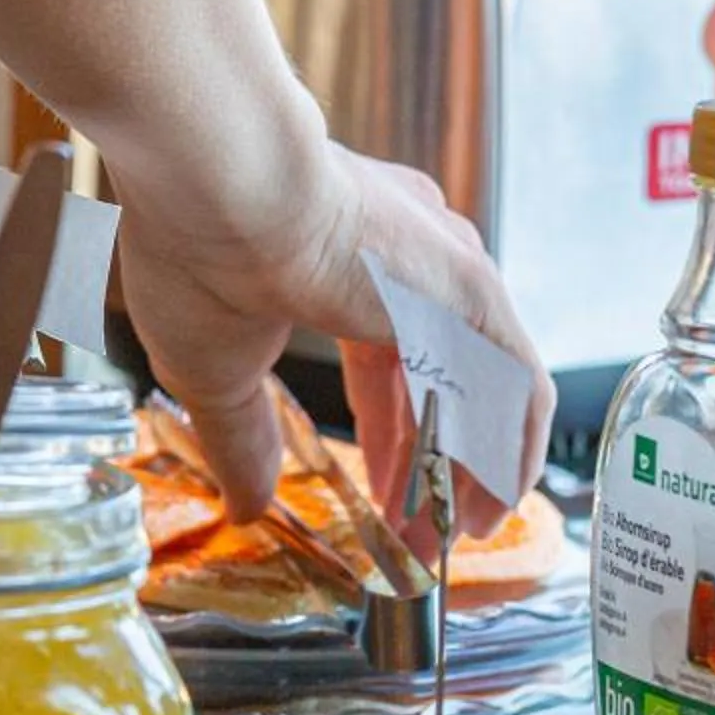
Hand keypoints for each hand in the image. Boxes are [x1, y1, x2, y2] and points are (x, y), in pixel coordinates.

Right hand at [112, 143, 553, 539]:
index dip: (384, 433)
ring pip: (482, 380)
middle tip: (418, 531)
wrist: (222, 182)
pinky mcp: (471, 289)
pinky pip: (516, 383)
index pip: (384, 360)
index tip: (377, 490)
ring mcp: (445, 270)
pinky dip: (510, 445)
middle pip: (440, 375)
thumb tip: (243, 506)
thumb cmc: (199, 251)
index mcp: (346, 258)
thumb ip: (241, 440)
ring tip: (459, 532)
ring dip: (476, 462)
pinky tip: (494, 500)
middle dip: (429, 460)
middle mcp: (408, 256)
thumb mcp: (214, 369)